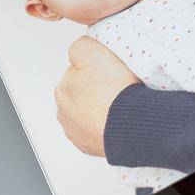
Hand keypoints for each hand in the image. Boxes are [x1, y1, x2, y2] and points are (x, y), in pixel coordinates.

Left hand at [53, 36, 138, 157]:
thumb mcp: (92, 51)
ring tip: (119, 106)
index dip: (95, 70)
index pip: (76, 74)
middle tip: (115, 89)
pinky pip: (99, 132)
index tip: (108, 73)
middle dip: (96, 92)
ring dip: (101, 110)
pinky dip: (106, 127)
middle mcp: (65, 113)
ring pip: (89, 115)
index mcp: (62, 89)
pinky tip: (118, 120)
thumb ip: (80, 47)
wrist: (132, 123)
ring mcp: (77, 133)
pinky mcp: (92, 147)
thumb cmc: (114, 91)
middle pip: (82, 95)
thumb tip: (79, 49)